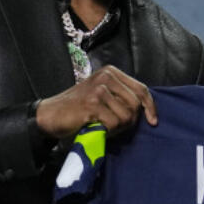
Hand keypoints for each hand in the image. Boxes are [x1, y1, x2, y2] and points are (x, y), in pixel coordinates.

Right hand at [35, 65, 156, 138]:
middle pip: (136, 104)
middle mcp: (106, 77)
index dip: (150, 107)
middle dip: (130, 121)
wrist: (50, 115)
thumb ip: (121, 96)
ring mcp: (98, 90)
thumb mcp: (102, 95)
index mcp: (110, 72)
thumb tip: (146, 110)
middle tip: (114, 127)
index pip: (141, 89)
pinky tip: (97, 129)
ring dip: (118, 128)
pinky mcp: (92, 104)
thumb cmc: (79, 108)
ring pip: (127, 116)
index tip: (153, 121)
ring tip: (103, 126)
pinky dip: (108, 131)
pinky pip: (114, 123)